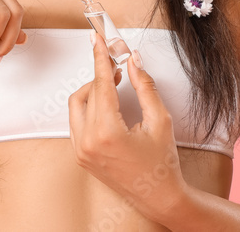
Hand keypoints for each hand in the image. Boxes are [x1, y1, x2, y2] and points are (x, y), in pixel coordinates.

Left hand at [68, 31, 187, 221]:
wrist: (159, 198)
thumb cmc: (162, 164)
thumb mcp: (160, 120)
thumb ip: (145, 86)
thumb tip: (133, 61)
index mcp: (106, 132)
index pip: (100, 84)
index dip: (100, 58)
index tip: (97, 40)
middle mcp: (87, 142)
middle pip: (87, 92)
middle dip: (100, 75)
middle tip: (117, 66)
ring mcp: (81, 150)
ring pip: (77, 106)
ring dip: (93, 91)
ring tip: (113, 84)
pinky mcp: (80, 156)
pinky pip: (77, 122)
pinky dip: (89, 108)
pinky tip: (106, 103)